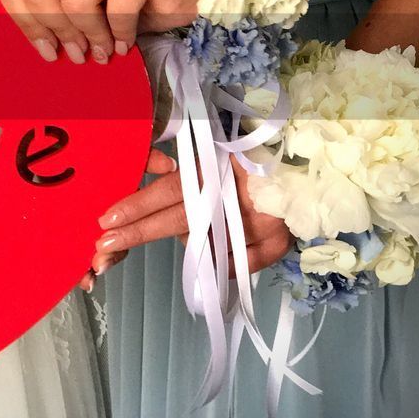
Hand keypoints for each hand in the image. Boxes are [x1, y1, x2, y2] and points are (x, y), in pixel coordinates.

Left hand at [0, 0, 197, 64]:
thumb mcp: (76, 0)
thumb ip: (50, 9)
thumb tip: (38, 45)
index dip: (24, 22)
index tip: (46, 48)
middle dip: (56, 30)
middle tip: (77, 53)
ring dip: (90, 35)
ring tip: (103, 50)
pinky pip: (117, 7)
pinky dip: (120, 34)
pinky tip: (124, 42)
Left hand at [90, 150, 291, 278]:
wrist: (314, 164)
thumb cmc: (256, 155)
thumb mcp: (220, 153)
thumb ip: (191, 172)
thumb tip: (159, 190)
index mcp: (223, 167)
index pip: (173, 189)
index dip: (140, 204)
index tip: (108, 220)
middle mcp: (241, 195)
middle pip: (182, 220)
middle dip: (140, 233)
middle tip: (104, 246)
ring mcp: (262, 222)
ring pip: (207, 244)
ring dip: (189, 242)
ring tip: (187, 231)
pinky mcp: (279, 244)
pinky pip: (236, 264)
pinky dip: (222, 261)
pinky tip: (218, 251)